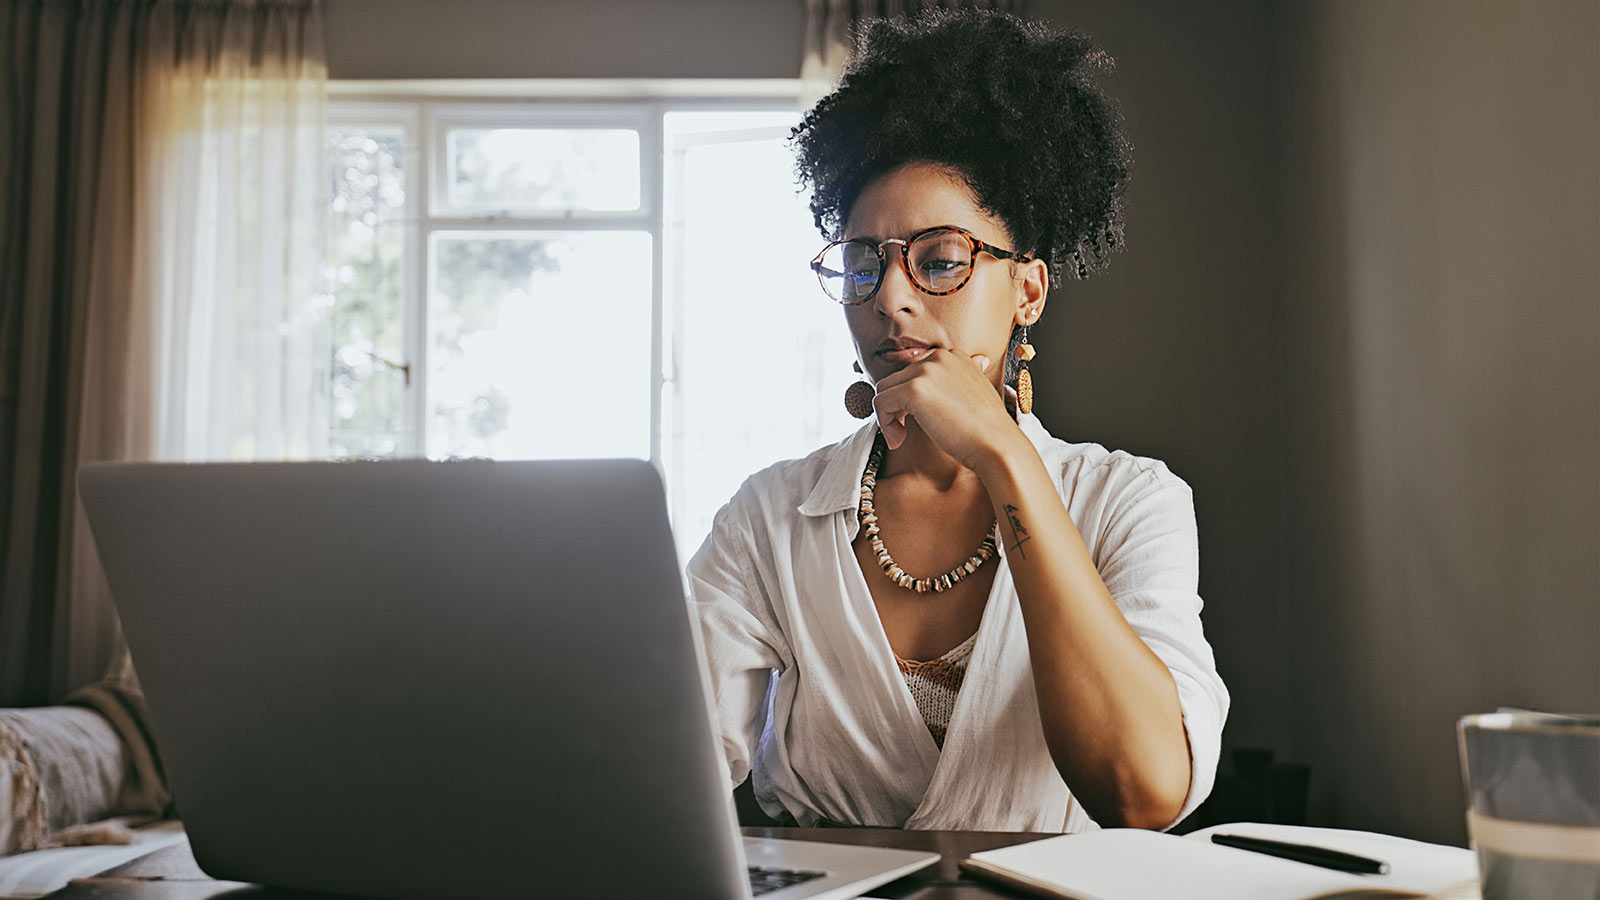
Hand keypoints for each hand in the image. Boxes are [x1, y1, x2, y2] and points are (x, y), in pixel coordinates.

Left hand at [870, 349, 1022, 468]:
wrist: (996, 444)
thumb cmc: (987, 426)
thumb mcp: (977, 390)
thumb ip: (964, 375)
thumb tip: (976, 360)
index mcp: (952, 355)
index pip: (913, 370)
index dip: (909, 395)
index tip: (916, 416)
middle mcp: (938, 357)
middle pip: (896, 379)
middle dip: (897, 406)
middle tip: (905, 429)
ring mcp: (925, 371)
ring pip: (884, 389)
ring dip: (888, 415)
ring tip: (900, 436)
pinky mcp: (914, 390)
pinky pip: (881, 403)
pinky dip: (884, 423)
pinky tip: (899, 439)